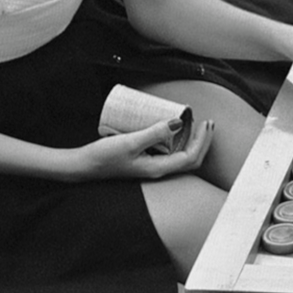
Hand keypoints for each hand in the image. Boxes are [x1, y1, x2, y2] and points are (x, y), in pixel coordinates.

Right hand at [61, 115, 209, 181]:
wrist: (84, 166)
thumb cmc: (105, 156)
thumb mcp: (130, 142)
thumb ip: (154, 133)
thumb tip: (179, 123)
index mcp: (158, 169)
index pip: (191, 157)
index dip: (202, 141)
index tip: (205, 122)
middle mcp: (158, 170)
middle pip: (190, 159)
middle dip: (203, 141)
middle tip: (208, 122)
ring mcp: (152, 166)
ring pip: (181, 156)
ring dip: (192, 140)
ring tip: (195, 123)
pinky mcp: (145, 160)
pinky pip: (169, 152)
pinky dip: (178, 140)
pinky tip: (174, 128)